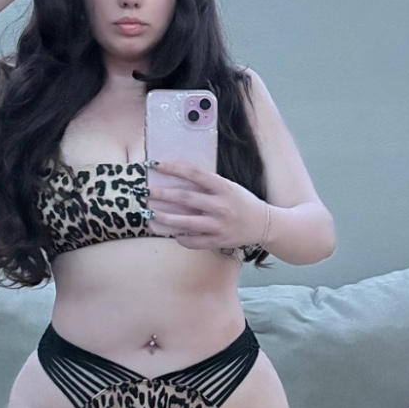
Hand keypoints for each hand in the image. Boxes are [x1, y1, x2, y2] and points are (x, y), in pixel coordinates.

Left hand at [145, 161, 268, 249]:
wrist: (263, 224)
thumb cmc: (241, 201)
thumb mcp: (228, 186)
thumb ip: (206, 184)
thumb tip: (175, 180)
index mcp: (224, 187)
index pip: (194, 174)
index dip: (173, 168)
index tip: (156, 165)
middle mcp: (221, 205)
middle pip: (185, 199)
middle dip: (162, 195)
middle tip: (145, 192)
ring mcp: (219, 225)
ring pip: (186, 223)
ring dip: (165, 219)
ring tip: (150, 214)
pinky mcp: (218, 241)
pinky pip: (193, 242)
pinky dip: (180, 238)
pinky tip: (172, 234)